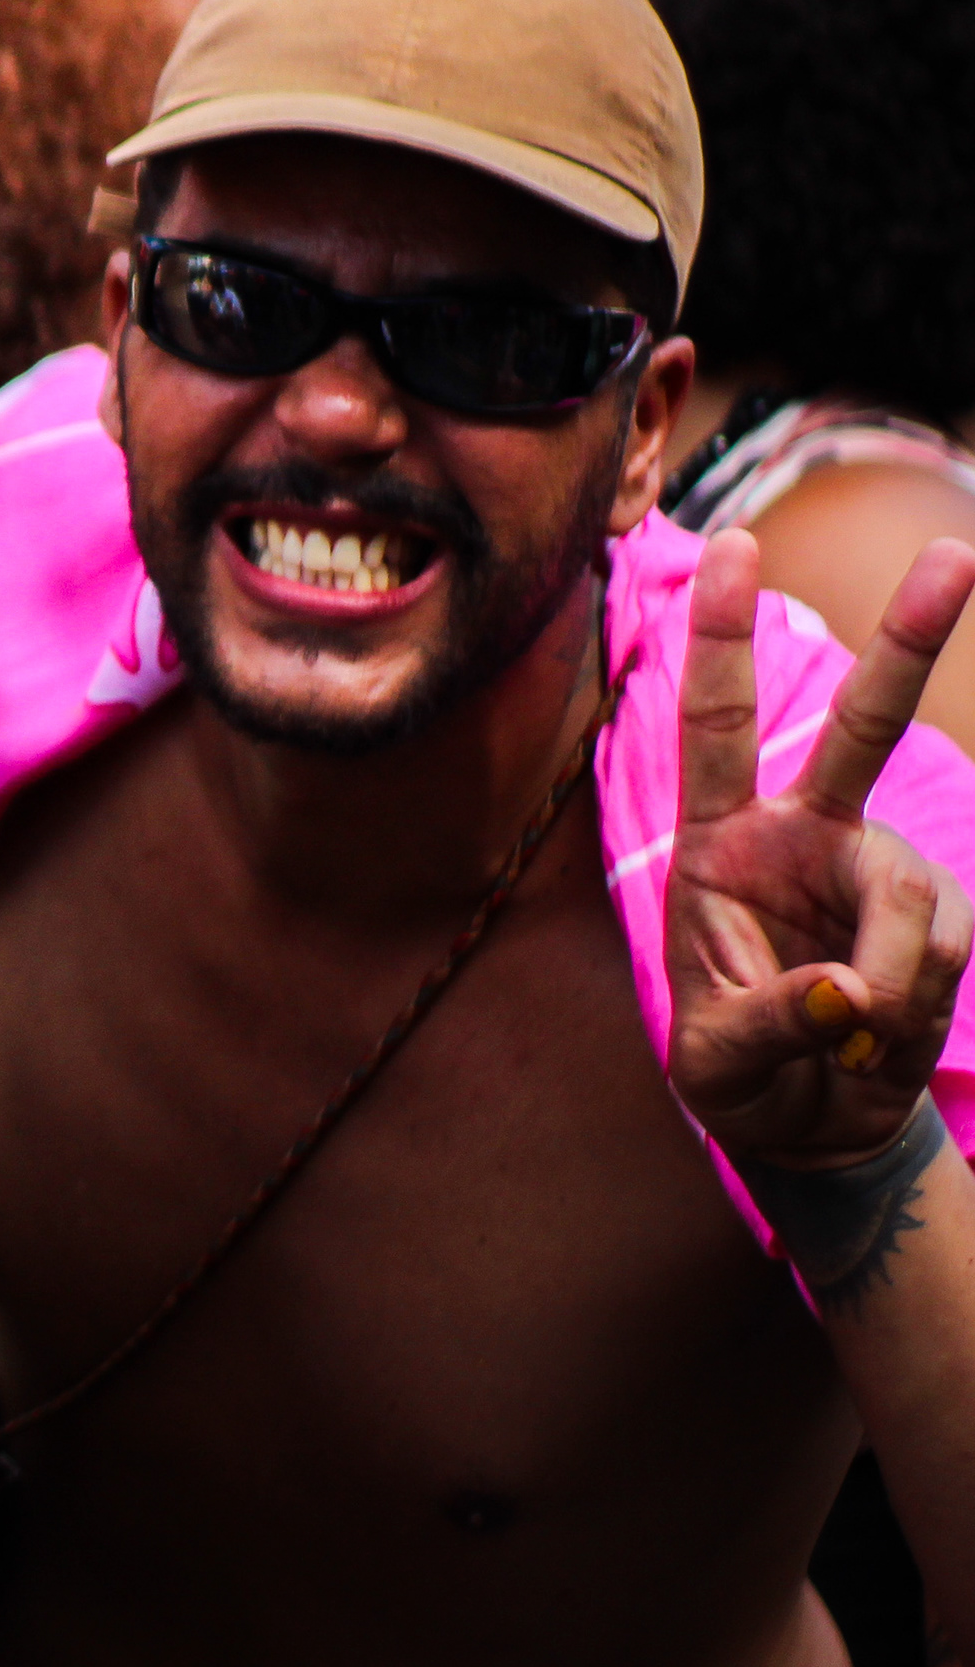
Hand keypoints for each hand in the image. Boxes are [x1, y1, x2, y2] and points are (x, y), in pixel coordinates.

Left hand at [668, 530, 974, 1174]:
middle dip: (910, 640)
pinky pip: (946, 948)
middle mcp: (804, 836)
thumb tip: (848, 991)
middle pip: (862, 728)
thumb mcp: (718, 1063)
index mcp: (719, 845)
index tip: (735, 545)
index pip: (715, 726)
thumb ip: (773, 1024)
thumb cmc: (737, 1075)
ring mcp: (878, 872)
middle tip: (954, 553)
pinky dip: (917, 1003)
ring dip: (890, 977)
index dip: (721, 638)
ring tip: (854, 1039)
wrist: (807, 1122)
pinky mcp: (937, 917)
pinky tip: (882, 1037)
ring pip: (912, 894)